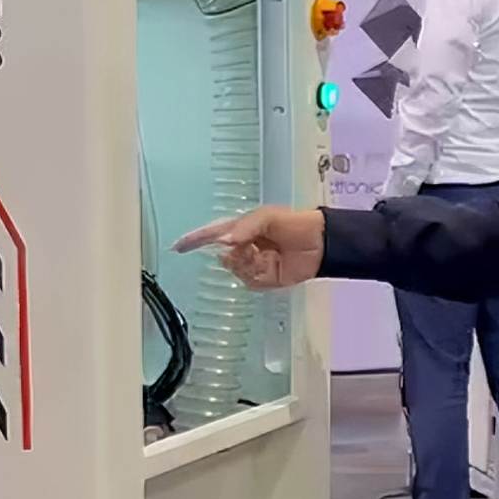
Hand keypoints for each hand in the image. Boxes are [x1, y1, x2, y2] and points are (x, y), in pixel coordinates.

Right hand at [172, 207, 325, 289]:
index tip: (178, 247)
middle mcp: (243, 247)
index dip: (194, 241)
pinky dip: (258, 274)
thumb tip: (225, 239)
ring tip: (266, 254)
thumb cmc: (296, 224)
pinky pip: (249, 281)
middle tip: (252, 246)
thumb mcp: (268, 216)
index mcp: (241, 229)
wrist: (321, 243)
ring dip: (248, 263)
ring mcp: (253, 264)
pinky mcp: (263, 279)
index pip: (212, 235)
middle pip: (222, 256)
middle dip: (235, 253)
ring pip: (235, 270)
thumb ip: (245, 226)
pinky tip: (271, 264)